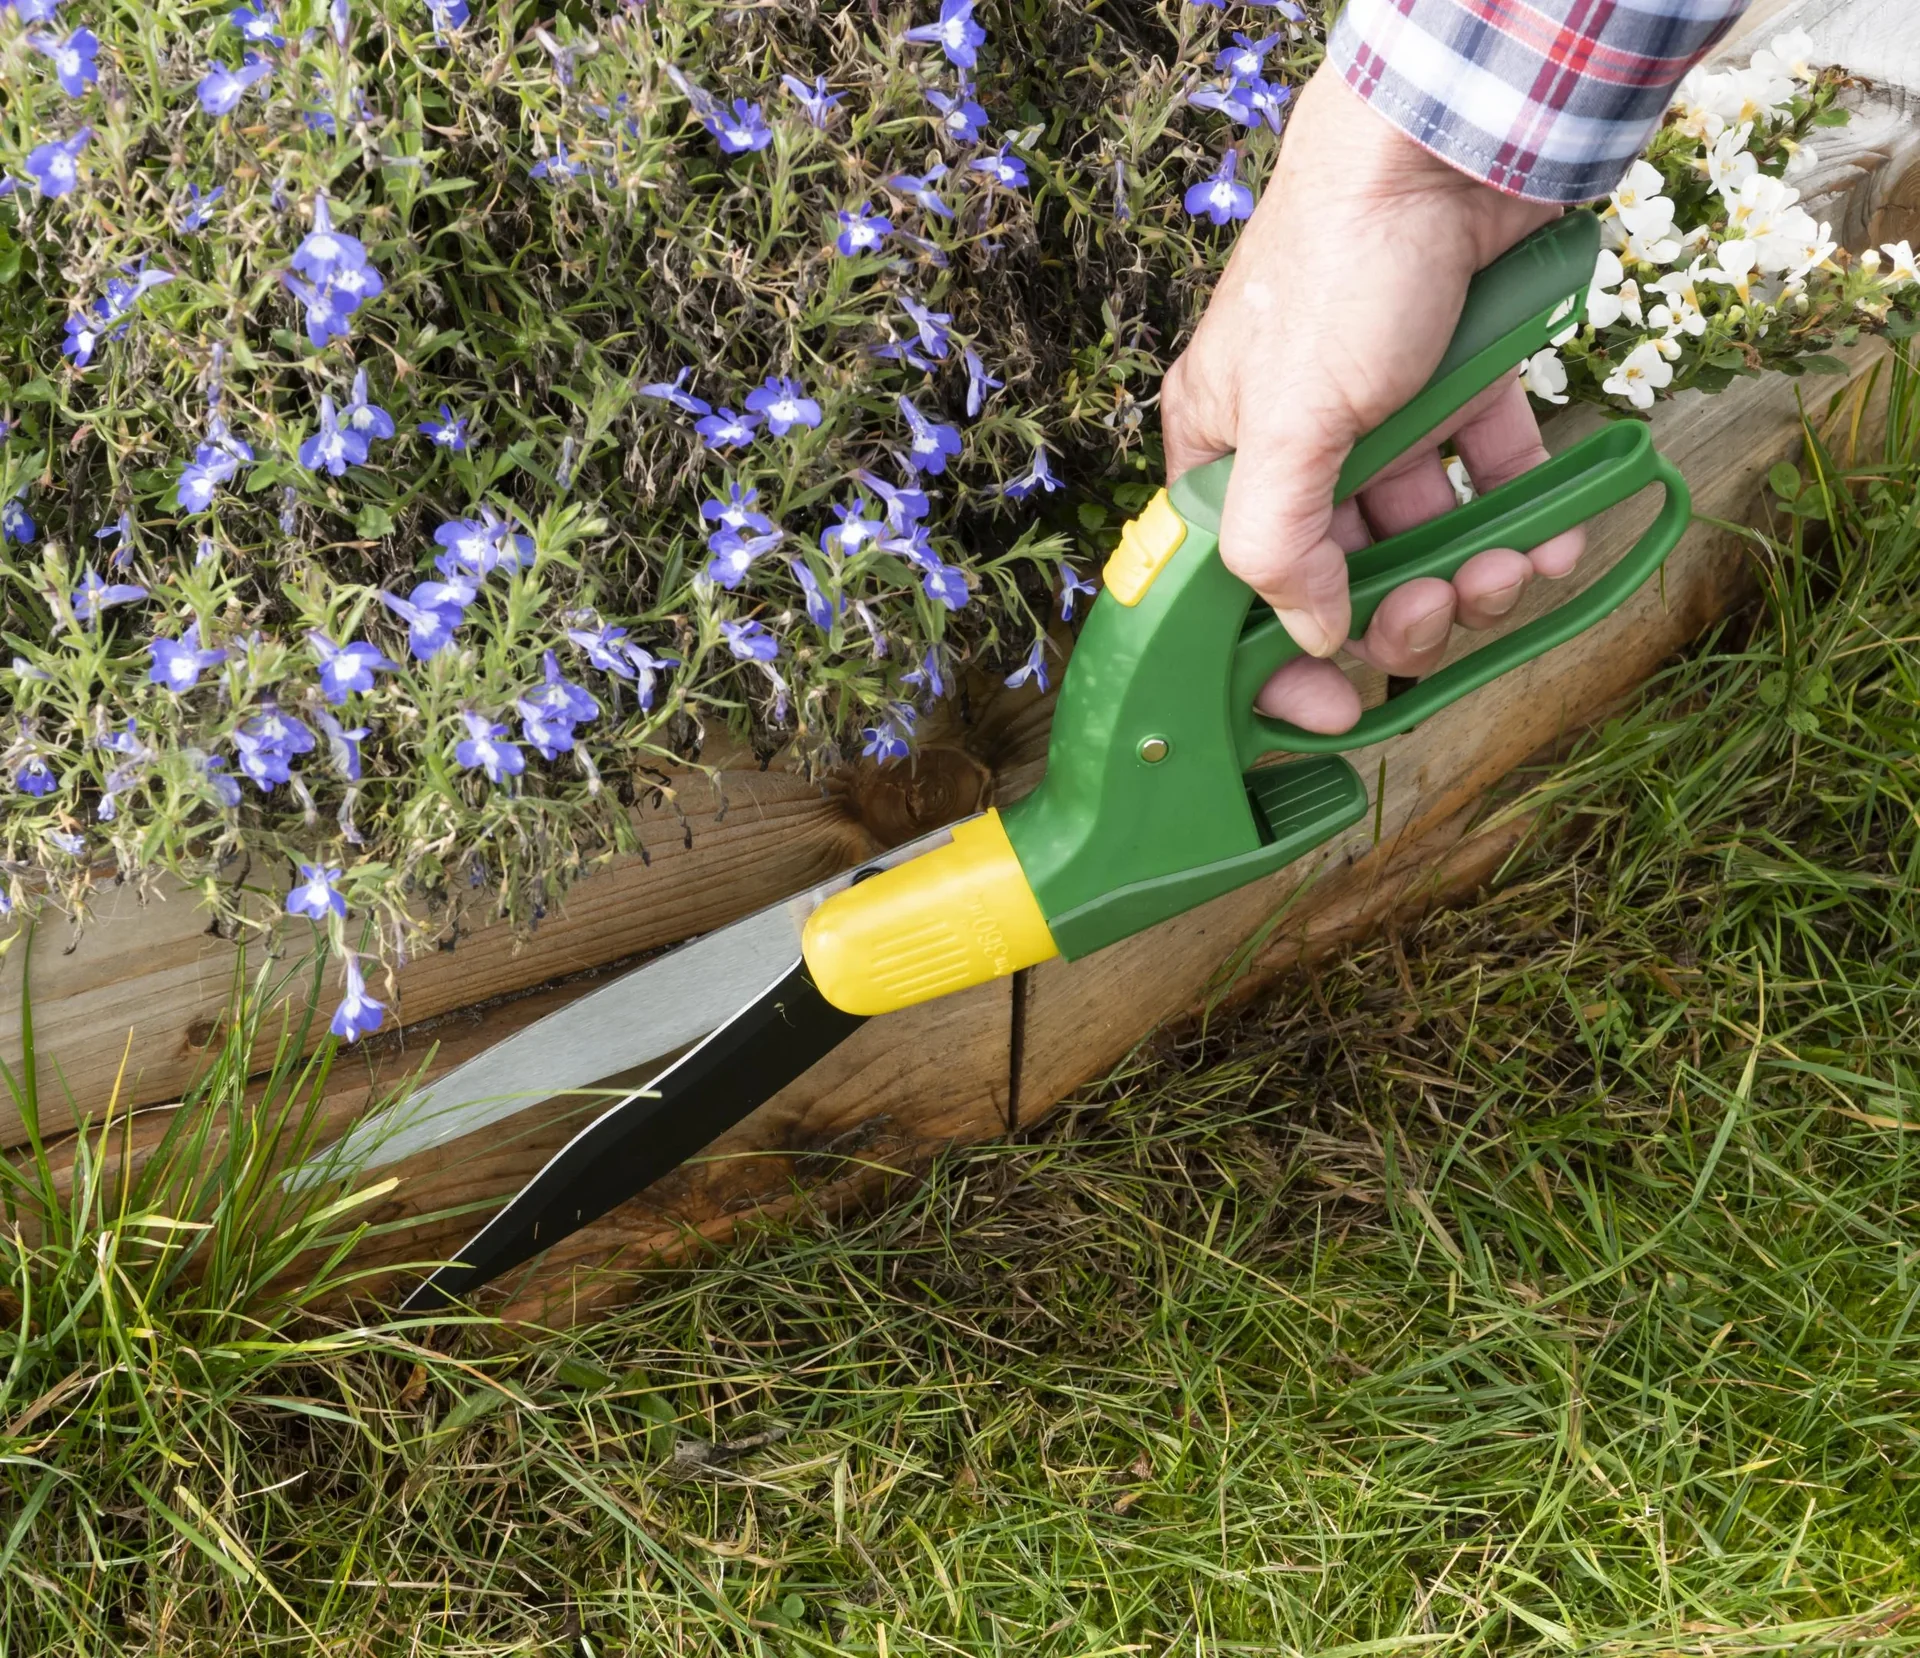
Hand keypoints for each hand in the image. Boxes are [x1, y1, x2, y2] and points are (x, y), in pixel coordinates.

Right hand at [1161, 67, 1585, 734]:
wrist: (1453, 142)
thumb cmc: (1346, 264)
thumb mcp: (1288, 418)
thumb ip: (1278, 540)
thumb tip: (1312, 635)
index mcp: (1220, 449)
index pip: (1229, 586)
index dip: (1274, 657)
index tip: (1332, 708)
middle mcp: (1295, 444)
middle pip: (1340, 573)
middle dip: (1399, 611)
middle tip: (1439, 613)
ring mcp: (1381, 420)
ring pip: (1423, 536)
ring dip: (1469, 574)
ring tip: (1512, 571)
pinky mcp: (1460, 391)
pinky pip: (1489, 481)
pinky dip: (1524, 516)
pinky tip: (1558, 536)